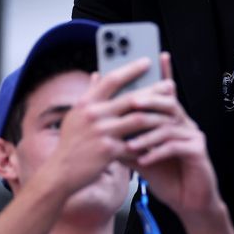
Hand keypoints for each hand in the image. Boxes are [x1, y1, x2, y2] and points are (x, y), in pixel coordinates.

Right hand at [42, 57, 164, 194]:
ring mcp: (101, 133)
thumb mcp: (76, 115)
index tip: (147, 61)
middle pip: (131, 98)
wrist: (61, 171)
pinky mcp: (109, 151)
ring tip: (171, 113)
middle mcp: (93, 115)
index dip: (131, 69)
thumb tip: (97, 74)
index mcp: (86, 103)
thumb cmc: (71, 142)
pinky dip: (149, 143)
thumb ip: (89, 95)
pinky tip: (161, 140)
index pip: (111, 79)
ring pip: (139, 120)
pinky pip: (136, 144)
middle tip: (169, 86)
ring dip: (158, 117)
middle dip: (154, 91)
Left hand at [124, 53, 219, 217]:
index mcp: (171, 119)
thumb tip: (100, 125)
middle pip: (167, 103)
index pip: (165, 92)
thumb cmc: (165, 174)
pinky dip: (156, 152)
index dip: (163, 72)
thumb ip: (124, 137)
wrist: (188, 201)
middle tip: (130, 102)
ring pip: (168, 125)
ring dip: (146, 134)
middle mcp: (184, 122)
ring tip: (128, 143)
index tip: (154, 55)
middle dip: (147, 101)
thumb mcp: (140, 154)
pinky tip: (143, 159)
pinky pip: (175, 146)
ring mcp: (194, 135)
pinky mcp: (198, 151)